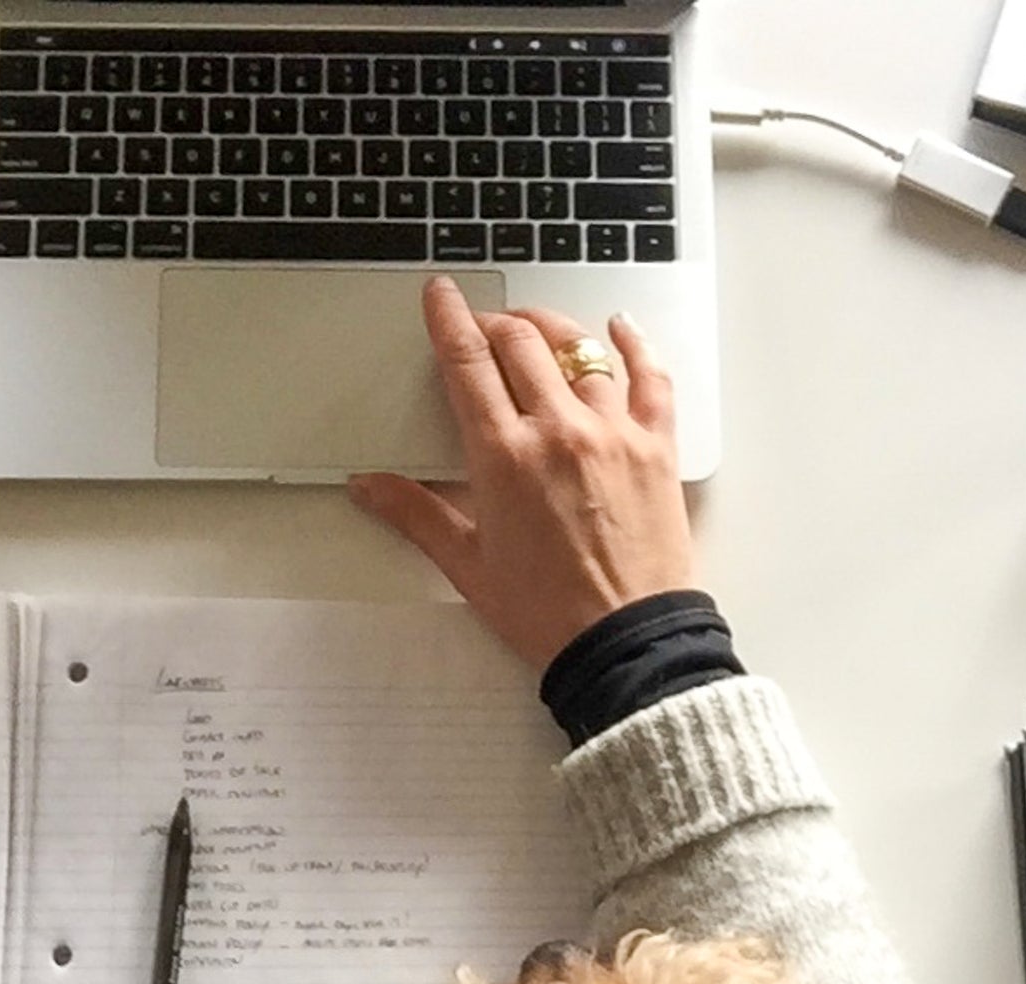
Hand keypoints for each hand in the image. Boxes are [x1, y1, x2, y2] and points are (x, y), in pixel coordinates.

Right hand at [349, 277, 695, 670]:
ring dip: (552, 329)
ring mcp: (613, 434)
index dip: (449, 317)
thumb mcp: (469, 566)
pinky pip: (651, 376)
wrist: (625, 645)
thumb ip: (417, 515)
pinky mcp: (656, 449)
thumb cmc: (550, 614)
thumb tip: (369, 488)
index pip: (468, 360)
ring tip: (537, 329)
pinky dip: (635, 344)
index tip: (442, 296)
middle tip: (484, 328)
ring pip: (580, 348)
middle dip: (495, 323)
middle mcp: (559, 431)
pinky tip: (621, 328)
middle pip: (520, 342)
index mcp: (504, 456)